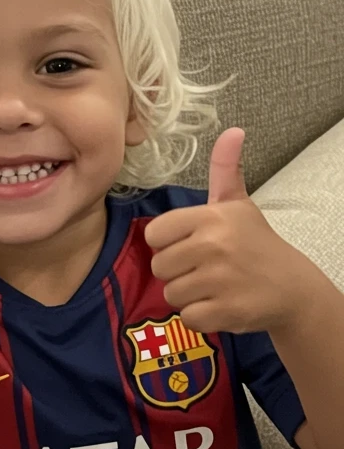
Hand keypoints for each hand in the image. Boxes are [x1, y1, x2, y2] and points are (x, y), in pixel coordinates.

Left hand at [144, 129, 311, 333]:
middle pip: (160, 267)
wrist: (292, 288)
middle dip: (178, 272)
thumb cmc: (256, 244)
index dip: (168, 243)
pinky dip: (201, 317)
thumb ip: (226, 170)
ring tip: (214, 287)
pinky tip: (220, 305)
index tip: (190, 245)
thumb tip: (233, 130)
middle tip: (205, 269)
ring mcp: (220, 280)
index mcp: (211, 218)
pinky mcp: (225, 311)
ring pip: (171, 294)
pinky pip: (188, 318)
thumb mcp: (239, 205)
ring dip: (189, 295)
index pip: (155, 233)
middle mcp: (214, 246)